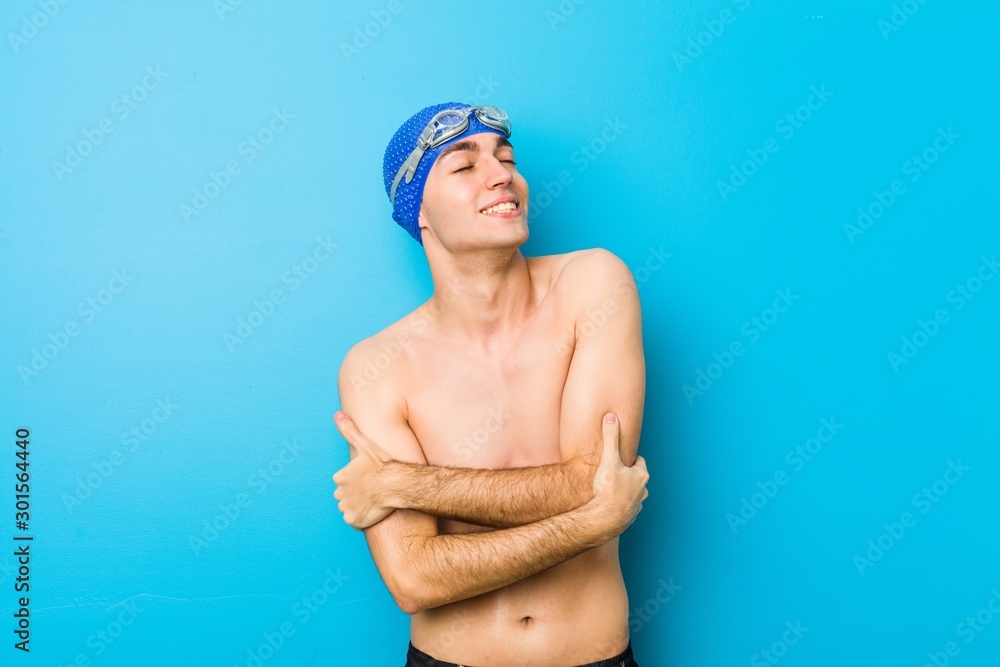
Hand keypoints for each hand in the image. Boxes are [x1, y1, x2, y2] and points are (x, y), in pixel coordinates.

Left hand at [332, 411, 395, 528]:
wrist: (397, 484)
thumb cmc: (383, 465)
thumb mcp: (365, 444)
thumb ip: (349, 430)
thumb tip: (337, 414)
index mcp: (340, 477)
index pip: (344, 481)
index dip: (358, 480)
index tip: (369, 478)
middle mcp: (339, 493)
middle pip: (346, 495)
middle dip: (356, 494)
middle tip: (373, 490)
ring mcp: (346, 508)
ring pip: (350, 508)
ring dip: (359, 506)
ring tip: (374, 500)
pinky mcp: (354, 520)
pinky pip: (355, 520)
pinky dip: (362, 518)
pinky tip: (373, 510)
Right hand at [591, 412, 648, 534]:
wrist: (605, 519)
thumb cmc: (609, 489)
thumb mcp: (609, 458)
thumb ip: (610, 437)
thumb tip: (611, 417)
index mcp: (641, 475)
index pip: (638, 462)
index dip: (628, 459)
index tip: (619, 458)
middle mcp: (642, 491)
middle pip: (636, 478)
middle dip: (626, 475)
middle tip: (613, 472)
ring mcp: (636, 506)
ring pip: (632, 494)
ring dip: (623, 492)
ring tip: (609, 490)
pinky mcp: (628, 518)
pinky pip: (625, 508)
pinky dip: (618, 506)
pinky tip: (607, 505)